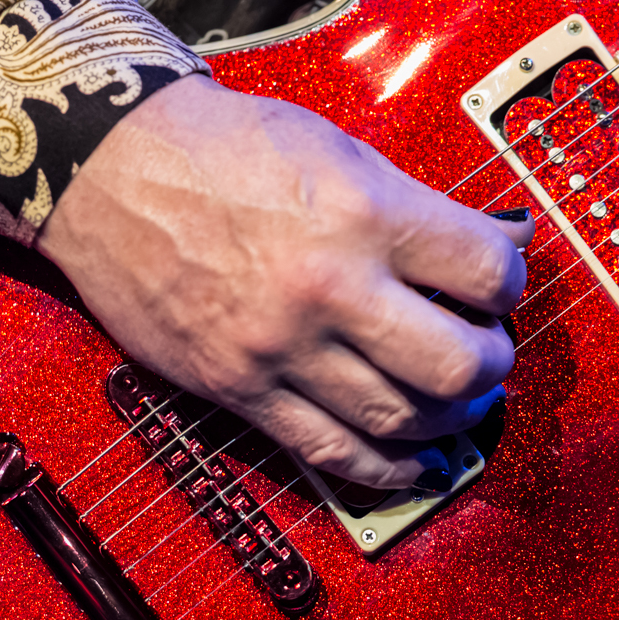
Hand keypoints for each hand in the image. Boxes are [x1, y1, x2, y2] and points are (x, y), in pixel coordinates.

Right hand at [37, 74, 534, 489]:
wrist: (109, 168)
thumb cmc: (217, 150)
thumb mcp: (335, 149)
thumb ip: (416, 205)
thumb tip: (497, 243)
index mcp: (362, 213)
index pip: (485, 273)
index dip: (509, 284)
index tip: (499, 289)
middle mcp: (328, 286)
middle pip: (454, 365)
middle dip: (490, 368)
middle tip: (488, 358)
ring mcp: (281, 347)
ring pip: (399, 418)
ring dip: (449, 422)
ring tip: (457, 407)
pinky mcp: (241, 389)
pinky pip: (331, 451)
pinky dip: (388, 470)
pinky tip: (417, 465)